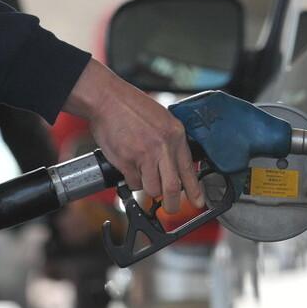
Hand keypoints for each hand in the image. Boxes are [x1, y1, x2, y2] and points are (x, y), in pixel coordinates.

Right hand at [63, 59, 202, 212]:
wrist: (107, 99)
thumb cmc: (131, 107)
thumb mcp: (162, 119)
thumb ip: (170, 142)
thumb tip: (175, 166)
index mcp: (175, 134)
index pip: (189, 169)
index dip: (195, 190)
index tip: (198, 201)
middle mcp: (162, 146)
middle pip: (172, 188)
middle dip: (172, 204)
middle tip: (171, 208)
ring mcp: (144, 155)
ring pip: (152, 189)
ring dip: (147, 189)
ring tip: (142, 175)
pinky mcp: (126, 161)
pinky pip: (133, 183)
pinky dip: (132, 180)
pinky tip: (129, 167)